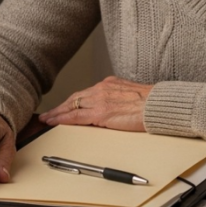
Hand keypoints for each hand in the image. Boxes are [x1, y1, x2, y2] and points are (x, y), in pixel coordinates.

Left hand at [39, 76, 153, 131]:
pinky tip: (54, 122)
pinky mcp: (100, 113)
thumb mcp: (131, 95)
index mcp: (110, 84)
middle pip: (75, 98)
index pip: (86, 93)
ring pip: (72, 106)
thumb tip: (113, 108)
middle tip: (49, 113)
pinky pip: (76, 117)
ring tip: (47, 119)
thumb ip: (118, 99)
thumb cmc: (151, 103)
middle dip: (61, 106)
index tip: (65, 106)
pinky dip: (63, 119)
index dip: (73, 101)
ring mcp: (100, 100)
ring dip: (58, 113)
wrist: (158, 105)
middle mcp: (102, 88)